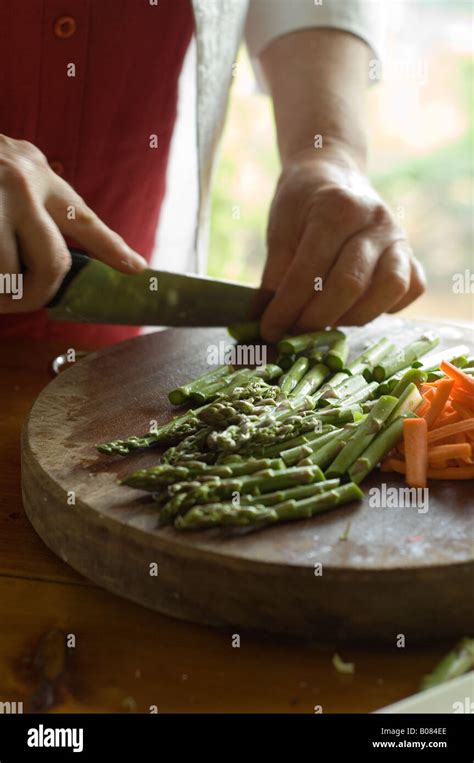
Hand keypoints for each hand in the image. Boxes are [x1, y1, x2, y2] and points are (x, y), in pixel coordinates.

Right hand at [0, 135, 146, 312]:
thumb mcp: (17, 170)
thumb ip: (44, 203)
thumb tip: (72, 256)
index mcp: (37, 176)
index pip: (82, 219)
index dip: (111, 248)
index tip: (136, 268)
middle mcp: (19, 186)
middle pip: (52, 263)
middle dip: (40, 294)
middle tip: (23, 302)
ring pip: (10, 274)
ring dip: (2, 295)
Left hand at [260, 146, 425, 341]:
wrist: (332, 175)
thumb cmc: (300, 207)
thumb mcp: (279, 234)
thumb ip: (273, 281)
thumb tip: (262, 328)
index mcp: (337, 209)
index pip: (309, 272)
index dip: (286, 309)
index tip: (270, 331)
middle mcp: (375, 221)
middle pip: (350, 284)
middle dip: (317, 318)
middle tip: (295, 332)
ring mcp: (399, 238)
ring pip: (388, 289)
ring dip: (353, 317)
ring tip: (327, 321)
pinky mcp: (411, 255)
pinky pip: (410, 289)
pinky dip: (386, 308)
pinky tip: (358, 307)